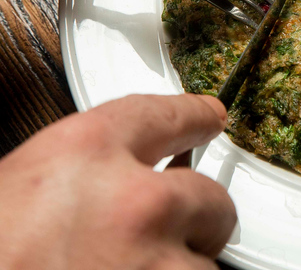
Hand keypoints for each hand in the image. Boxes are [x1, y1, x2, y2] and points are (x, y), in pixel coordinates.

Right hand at [0, 94, 236, 269]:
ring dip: (182, 269)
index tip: (209, 117)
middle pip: (209, 195)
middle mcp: (133, 201)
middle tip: (167, 234)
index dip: (191, 116)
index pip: (166, 115)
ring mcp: (152, 264)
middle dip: (197, 217)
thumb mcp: (20, 192)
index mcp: (86, 154)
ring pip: (208, 259)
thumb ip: (88, 176)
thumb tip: (138, 173)